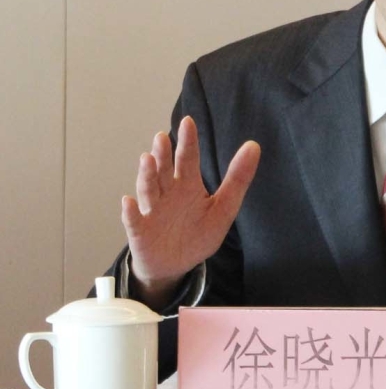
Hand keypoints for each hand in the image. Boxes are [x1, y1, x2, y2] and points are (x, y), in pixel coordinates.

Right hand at [121, 116, 260, 307]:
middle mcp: (167, 193)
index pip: (188, 160)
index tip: (188, 121)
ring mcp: (151, 210)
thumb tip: (254, 145)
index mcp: (188, 186)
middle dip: (163, 155)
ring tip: (147, 159)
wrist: (175, 266)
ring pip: (148, 190)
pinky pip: (133, 220)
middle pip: (164, 171)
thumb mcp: (223, 209)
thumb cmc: (198, 234)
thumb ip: (237, 180)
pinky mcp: (139, 231)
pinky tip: (128, 203)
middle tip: (162, 137)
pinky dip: (130, 212)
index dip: (188, 142)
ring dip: (147, 175)